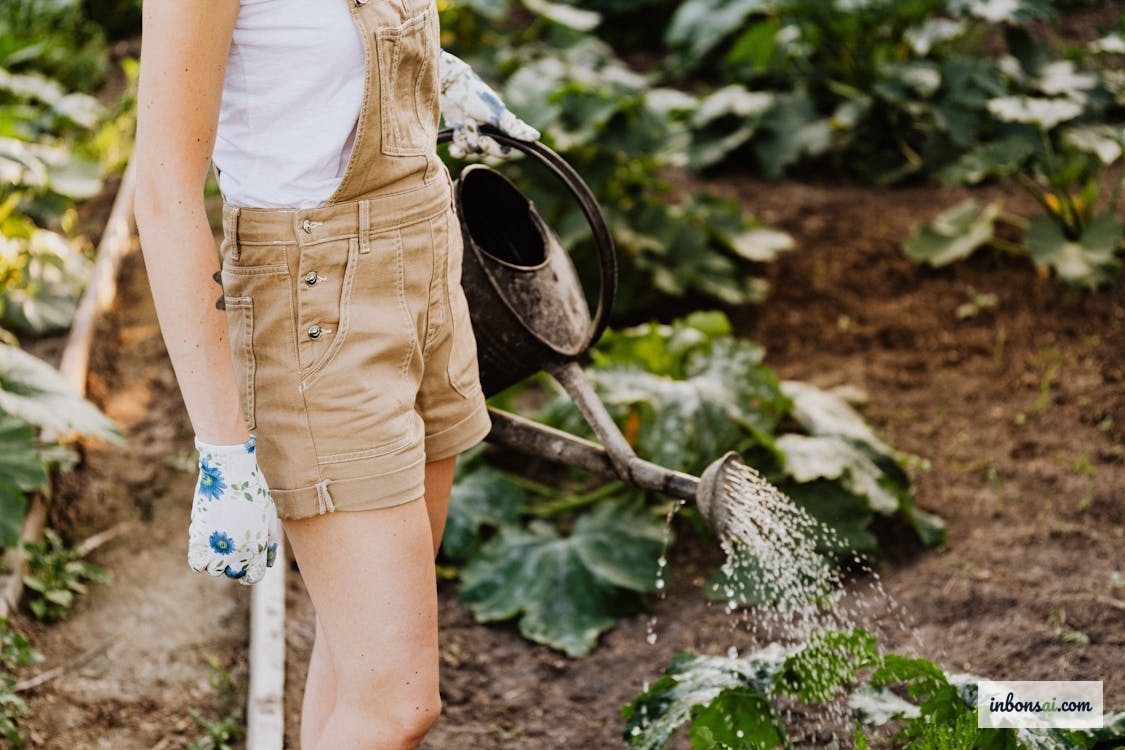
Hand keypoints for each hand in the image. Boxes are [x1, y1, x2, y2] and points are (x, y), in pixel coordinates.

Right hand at [188, 435, 279, 584]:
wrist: (230, 471)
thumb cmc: (253, 490)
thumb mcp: (270, 516)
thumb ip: (270, 542)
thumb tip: (268, 562)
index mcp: (257, 547)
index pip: (253, 577)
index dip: (252, 571)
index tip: (248, 561)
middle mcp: (237, 552)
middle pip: (233, 573)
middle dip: (236, 564)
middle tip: (234, 546)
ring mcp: (216, 546)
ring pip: (214, 570)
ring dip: (217, 561)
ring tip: (221, 542)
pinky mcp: (198, 537)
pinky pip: (196, 563)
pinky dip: (201, 558)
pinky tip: (207, 544)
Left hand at [439, 50, 539, 158]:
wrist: (451, 85)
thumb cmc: (477, 96)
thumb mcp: (496, 113)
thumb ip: (514, 128)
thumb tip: (536, 137)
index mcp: (500, 129)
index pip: (503, 151)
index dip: (494, 149)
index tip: (483, 139)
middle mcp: (488, 133)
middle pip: (485, 152)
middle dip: (476, 141)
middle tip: (469, 124)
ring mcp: (473, 134)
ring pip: (471, 150)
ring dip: (464, 138)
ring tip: (462, 120)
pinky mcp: (459, 134)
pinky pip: (459, 152)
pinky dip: (456, 148)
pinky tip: (455, 135)